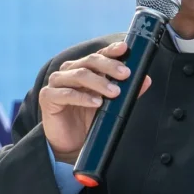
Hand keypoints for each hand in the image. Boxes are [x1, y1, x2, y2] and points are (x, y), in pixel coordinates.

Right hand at [39, 42, 151, 163]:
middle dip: (109, 66)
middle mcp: (69, 71)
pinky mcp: (47, 97)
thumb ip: (127, 91)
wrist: (70, 144)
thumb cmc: (88, 120)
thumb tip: (146, 80)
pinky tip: (96, 102)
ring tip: (114, 92)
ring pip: (79, 74)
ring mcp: (57, 83)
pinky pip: (66, 93)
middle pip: (89, 62)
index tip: (124, 49)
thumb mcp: (110, 105)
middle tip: (125, 74)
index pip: (98, 55)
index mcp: (83, 68)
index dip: (110, 50)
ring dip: (99, 82)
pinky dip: (83, 97)